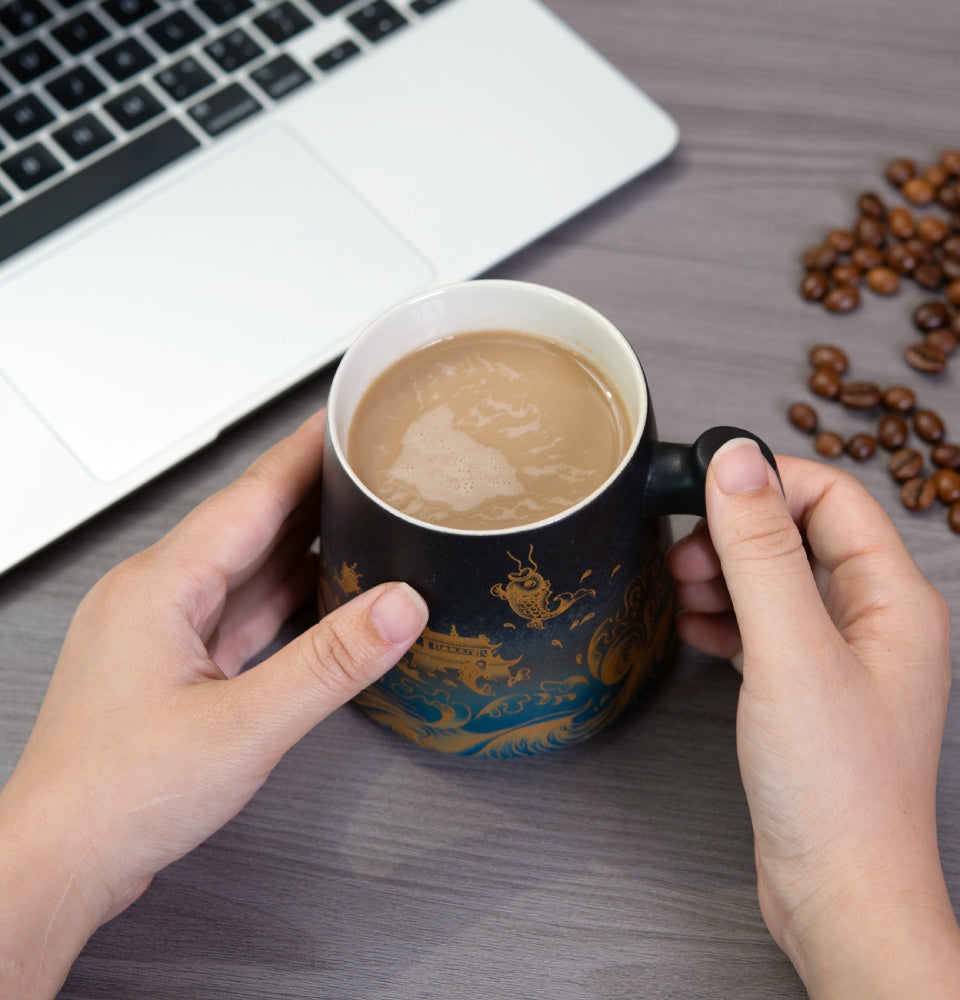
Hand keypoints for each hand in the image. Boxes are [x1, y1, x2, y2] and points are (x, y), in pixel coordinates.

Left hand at [0, 410, 427, 998]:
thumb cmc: (116, 795)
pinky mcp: (174, 669)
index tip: (342, 421)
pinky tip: (320, 595)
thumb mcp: (245, 724)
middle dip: (312, 493)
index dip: (302, 454)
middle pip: (250, 525)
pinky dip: (284, 599)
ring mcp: (163, 633)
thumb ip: (331, 661)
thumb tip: (397, 608)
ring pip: (246, 570)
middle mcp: (157, 597)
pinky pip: (240, 613)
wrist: (58, 862)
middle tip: (368, 466)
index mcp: (161, 586)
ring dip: (302, 545)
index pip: (249, 496)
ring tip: (359, 521)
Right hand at [667, 440, 959, 998]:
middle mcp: (874, 622)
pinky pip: (765, 628)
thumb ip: (760, 552)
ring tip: (681, 589)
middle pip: (802, 536)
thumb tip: (737, 461)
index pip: (834, 498)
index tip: (705, 490)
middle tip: (684, 552)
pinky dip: (726, 619)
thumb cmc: (835, 786)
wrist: (838, 893)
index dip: (769, 483)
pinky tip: (694, 629)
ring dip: (726, 575)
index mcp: (894, 599)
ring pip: (779, 582)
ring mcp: (840, 659)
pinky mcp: (807, 692)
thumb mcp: (790, 650)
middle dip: (737, 533)